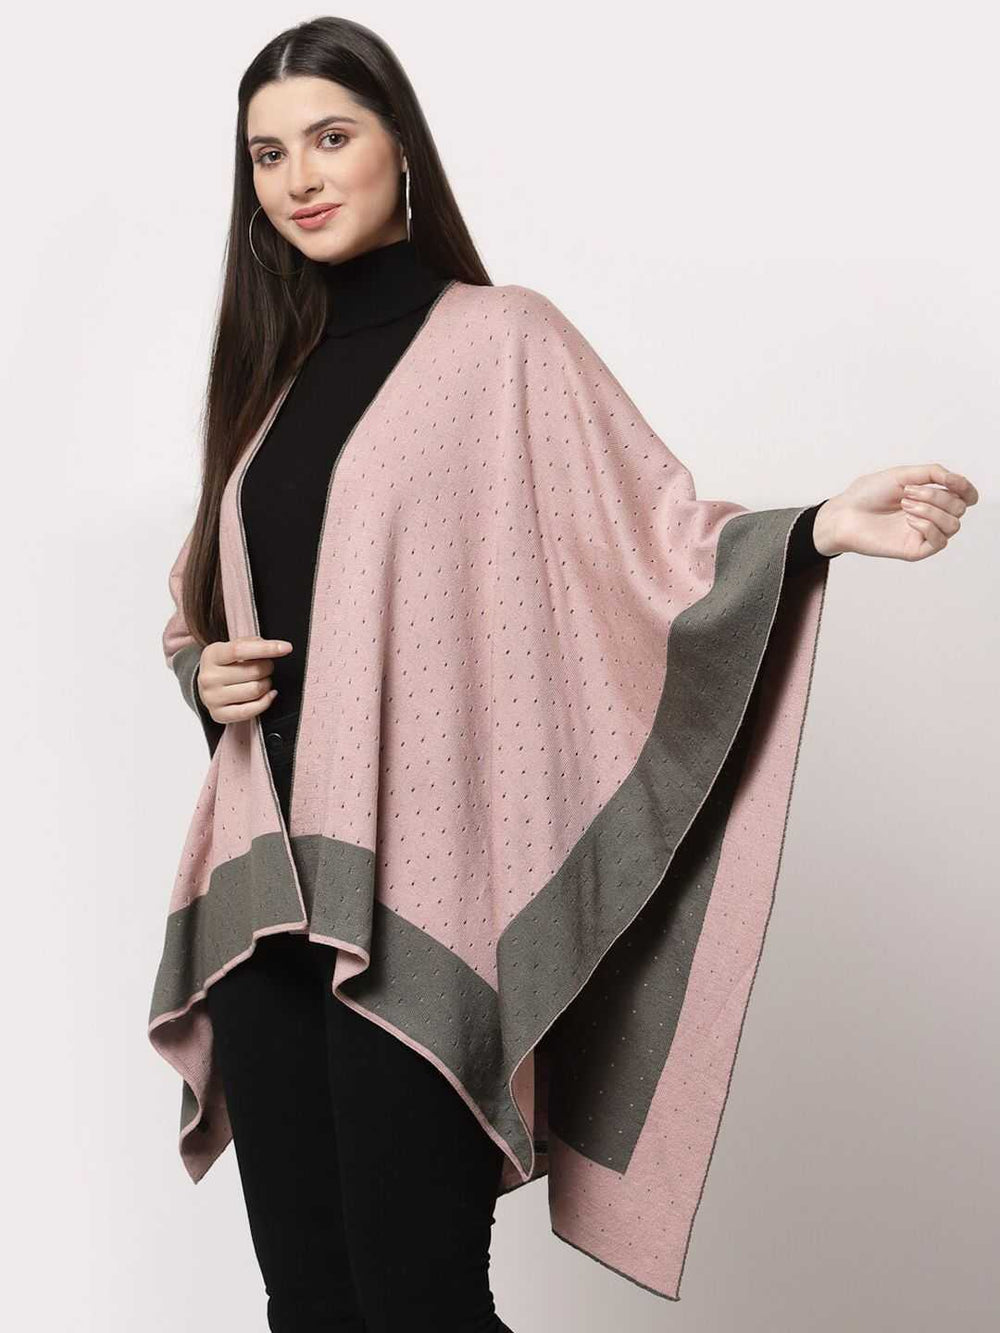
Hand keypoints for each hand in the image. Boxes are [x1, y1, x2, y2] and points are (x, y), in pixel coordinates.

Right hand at [196, 636, 292, 723]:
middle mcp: (209, 677)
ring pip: (255, 690)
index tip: (286, 648)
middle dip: (268, 667)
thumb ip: (252, 643)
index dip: (266, 648)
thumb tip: (274, 647)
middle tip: (266, 667)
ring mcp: (212, 698)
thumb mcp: (232, 646)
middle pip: (253, 671)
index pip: (240, 650)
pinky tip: (269, 694)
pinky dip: (266, 701)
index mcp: (212, 655)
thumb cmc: (226, 664)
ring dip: (267, 684)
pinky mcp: (219, 714)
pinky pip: (251, 710)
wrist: (207, 686)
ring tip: (262, 680)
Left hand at [814, 463, 979, 560]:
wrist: (844, 514)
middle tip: (908, 493)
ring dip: (932, 509)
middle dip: (937, 495)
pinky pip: (940, 541)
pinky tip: (908, 520)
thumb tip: (957, 480)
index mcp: (929, 497)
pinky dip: (928, 526)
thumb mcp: (902, 474)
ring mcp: (923, 534)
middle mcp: (930, 516)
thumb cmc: (867, 494)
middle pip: (959, 508)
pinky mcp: (915, 550)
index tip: (951, 481)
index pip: (964, 496)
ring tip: (905, 505)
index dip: (966, 488)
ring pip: (954, 525)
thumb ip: (932, 473)